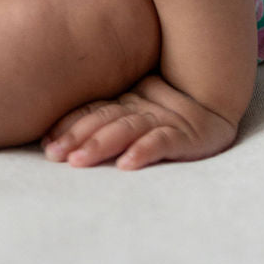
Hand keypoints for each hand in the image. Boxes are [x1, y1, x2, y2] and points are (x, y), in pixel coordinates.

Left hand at [42, 72, 237, 169]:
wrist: (217, 106)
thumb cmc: (169, 109)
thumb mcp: (134, 108)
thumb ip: (104, 113)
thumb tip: (54, 135)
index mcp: (124, 100)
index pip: (92, 110)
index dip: (67, 125)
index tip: (46, 144)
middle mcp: (140, 107)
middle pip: (103, 118)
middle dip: (77, 137)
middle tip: (54, 154)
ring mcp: (162, 119)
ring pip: (126, 128)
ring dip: (101, 144)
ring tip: (79, 160)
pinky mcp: (186, 135)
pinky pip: (162, 142)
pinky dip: (144, 151)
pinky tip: (127, 163)